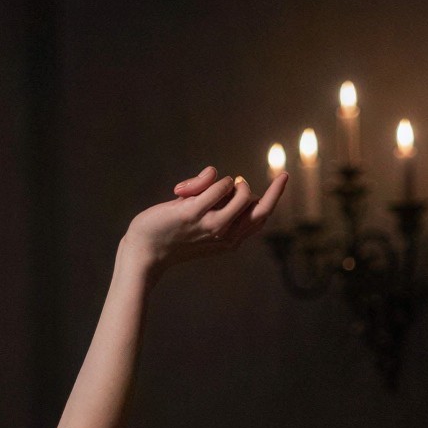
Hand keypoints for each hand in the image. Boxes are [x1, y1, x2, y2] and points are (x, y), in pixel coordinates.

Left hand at [122, 165, 282, 271]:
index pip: (261, 217)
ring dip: (226, 181)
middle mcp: (226, 236)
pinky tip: (182, 190)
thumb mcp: (200, 218)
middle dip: (258, 188)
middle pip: (257, 204)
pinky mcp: (192, 214)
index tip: (284, 176)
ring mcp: (211, 226)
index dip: (274, 196)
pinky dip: (208, 179)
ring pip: (240, 191)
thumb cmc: (171, 233)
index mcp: (230, 240)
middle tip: (240, 184)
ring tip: (199, 189)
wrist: (142, 252)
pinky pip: (216, 185)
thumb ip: (215, 200)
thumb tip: (222, 177)